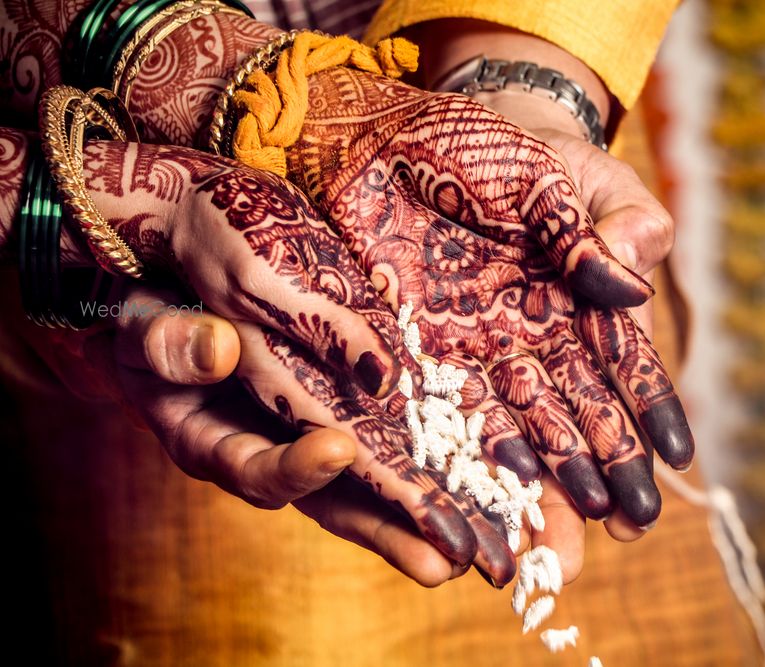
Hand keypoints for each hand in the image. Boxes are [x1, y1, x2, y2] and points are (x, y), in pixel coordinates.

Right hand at [38, 282, 483, 585]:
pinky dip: (417, 468)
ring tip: (465, 550)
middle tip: (439, 558)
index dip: (295, 467)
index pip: (254, 467)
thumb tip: (217, 350)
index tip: (339, 449)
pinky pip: (379, 450)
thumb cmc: (154, 320)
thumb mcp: (142, 328)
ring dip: (414, 517)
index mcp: (209, 442)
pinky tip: (464, 487)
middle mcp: (265, 456)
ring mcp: (303, 443)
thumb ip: (166, 343)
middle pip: (327, 503)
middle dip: (384, 531)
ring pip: (362, 489)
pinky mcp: (335, 419)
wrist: (177, 309)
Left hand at [267, 68, 693, 530]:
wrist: (424, 131)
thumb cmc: (517, 146)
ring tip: (540, 553)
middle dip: (593, 484)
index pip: (624, 367)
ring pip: (510, 436)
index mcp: (583, 302)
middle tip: (611, 543)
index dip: (648, 413)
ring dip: (527, 495)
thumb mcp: (572, 174)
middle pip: (571, 422)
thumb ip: (610, 222)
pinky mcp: (413, 355)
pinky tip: (470, 509)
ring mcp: (475, 355)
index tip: (674, 464)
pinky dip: (454, 464)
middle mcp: (535, 342)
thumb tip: (629, 280)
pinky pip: (436, 415)